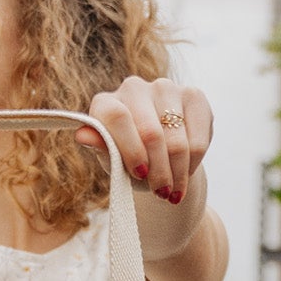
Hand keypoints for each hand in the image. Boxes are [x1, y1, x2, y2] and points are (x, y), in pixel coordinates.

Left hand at [74, 78, 212, 200]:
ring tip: (174, 191)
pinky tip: (185, 172)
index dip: (131, 150)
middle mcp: (134, 88)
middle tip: (162, 193)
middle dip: (159, 170)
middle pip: (151, 132)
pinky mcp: (194, 96)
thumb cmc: (128, 161)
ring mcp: (165, 88)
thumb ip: (102, 148)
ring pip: (176, 138)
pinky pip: (198, 137)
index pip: (118, 117)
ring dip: (178, 171)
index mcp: (106, 102)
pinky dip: (194, 162)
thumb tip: (82, 135)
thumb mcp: (113, 161)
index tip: (141, 175)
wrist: (159, 158)